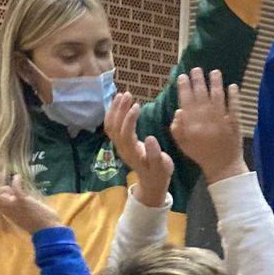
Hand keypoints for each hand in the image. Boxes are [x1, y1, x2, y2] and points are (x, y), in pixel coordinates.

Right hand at [0, 172, 59, 233]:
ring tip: (2, 174)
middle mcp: (8, 209)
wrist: (48, 231)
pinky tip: (18, 177)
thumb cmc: (38, 222)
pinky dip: (15, 181)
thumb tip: (9, 192)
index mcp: (7, 212)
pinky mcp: (24, 202)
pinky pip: (15, 189)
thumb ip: (15, 203)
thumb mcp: (22, 212)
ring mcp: (15, 205)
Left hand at [107, 90, 172, 207]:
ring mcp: (119, 145)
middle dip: (120, 110)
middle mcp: (122, 148)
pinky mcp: (120, 142)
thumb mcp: (162, 166)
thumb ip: (155, 154)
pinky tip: (118, 103)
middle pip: (115, 127)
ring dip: (114, 109)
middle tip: (128, 94)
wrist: (151, 181)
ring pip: (111, 126)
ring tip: (122, 95)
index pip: (125, 133)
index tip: (137, 105)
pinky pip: (111, 127)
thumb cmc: (159, 172)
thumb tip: (150, 138)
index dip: (129, 119)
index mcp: (132, 153)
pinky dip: (113, 113)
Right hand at [170, 69, 246, 182]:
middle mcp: (206, 120)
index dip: (184, 88)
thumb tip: (179, 110)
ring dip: (216, 83)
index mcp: (192, 125)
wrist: (222, 166)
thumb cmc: (200, 154)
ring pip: (218, 98)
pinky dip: (234, 96)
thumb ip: (177, 128)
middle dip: (198, 80)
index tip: (182, 76)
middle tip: (196, 69)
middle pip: (201, 96)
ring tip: (214, 72)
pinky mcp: (235, 123)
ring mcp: (221, 121)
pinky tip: (232, 86)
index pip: (186, 101)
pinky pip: (234, 107)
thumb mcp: (183, 144)